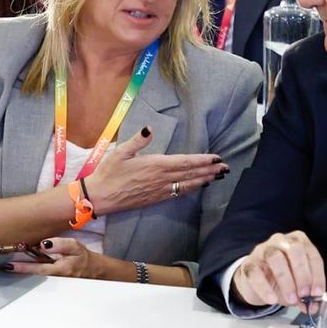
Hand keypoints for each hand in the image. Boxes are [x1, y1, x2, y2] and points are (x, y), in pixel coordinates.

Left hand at [9, 238, 104, 278]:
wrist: (92, 271)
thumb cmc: (81, 257)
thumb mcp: (74, 247)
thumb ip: (59, 244)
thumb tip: (43, 244)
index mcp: (61, 269)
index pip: (39, 268)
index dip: (24, 267)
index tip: (10, 265)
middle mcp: (56, 279)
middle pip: (34, 276)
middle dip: (20, 271)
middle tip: (5, 266)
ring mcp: (53, 283)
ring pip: (35, 278)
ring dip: (22, 273)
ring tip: (9, 267)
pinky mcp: (52, 283)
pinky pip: (38, 278)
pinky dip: (28, 274)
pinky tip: (19, 269)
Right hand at [81, 127, 227, 214]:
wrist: (100, 197)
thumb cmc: (108, 172)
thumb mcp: (120, 152)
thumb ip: (138, 141)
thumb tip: (149, 128)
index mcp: (155, 165)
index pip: (185, 162)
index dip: (203, 160)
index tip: (217, 158)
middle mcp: (161, 179)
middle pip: (191, 174)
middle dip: (209, 170)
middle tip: (226, 168)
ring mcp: (159, 190)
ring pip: (187, 185)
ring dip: (204, 180)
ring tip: (217, 176)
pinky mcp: (155, 199)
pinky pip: (178, 193)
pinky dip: (191, 189)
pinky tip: (198, 187)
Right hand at [230, 230, 325, 308]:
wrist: (255, 283)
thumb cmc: (281, 279)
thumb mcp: (297, 286)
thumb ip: (307, 295)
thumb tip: (314, 306)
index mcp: (298, 242)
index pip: (312, 254)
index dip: (317, 274)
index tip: (317, 293)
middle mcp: (281, 241)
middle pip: (294, 249)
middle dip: (302, 273)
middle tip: (304, 294)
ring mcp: (263, 250)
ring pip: (275, 257)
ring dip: (286, 280)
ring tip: (291, 299)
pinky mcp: (248, 263)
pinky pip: (256, 273)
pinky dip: (265, 288)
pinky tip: (272, 299)